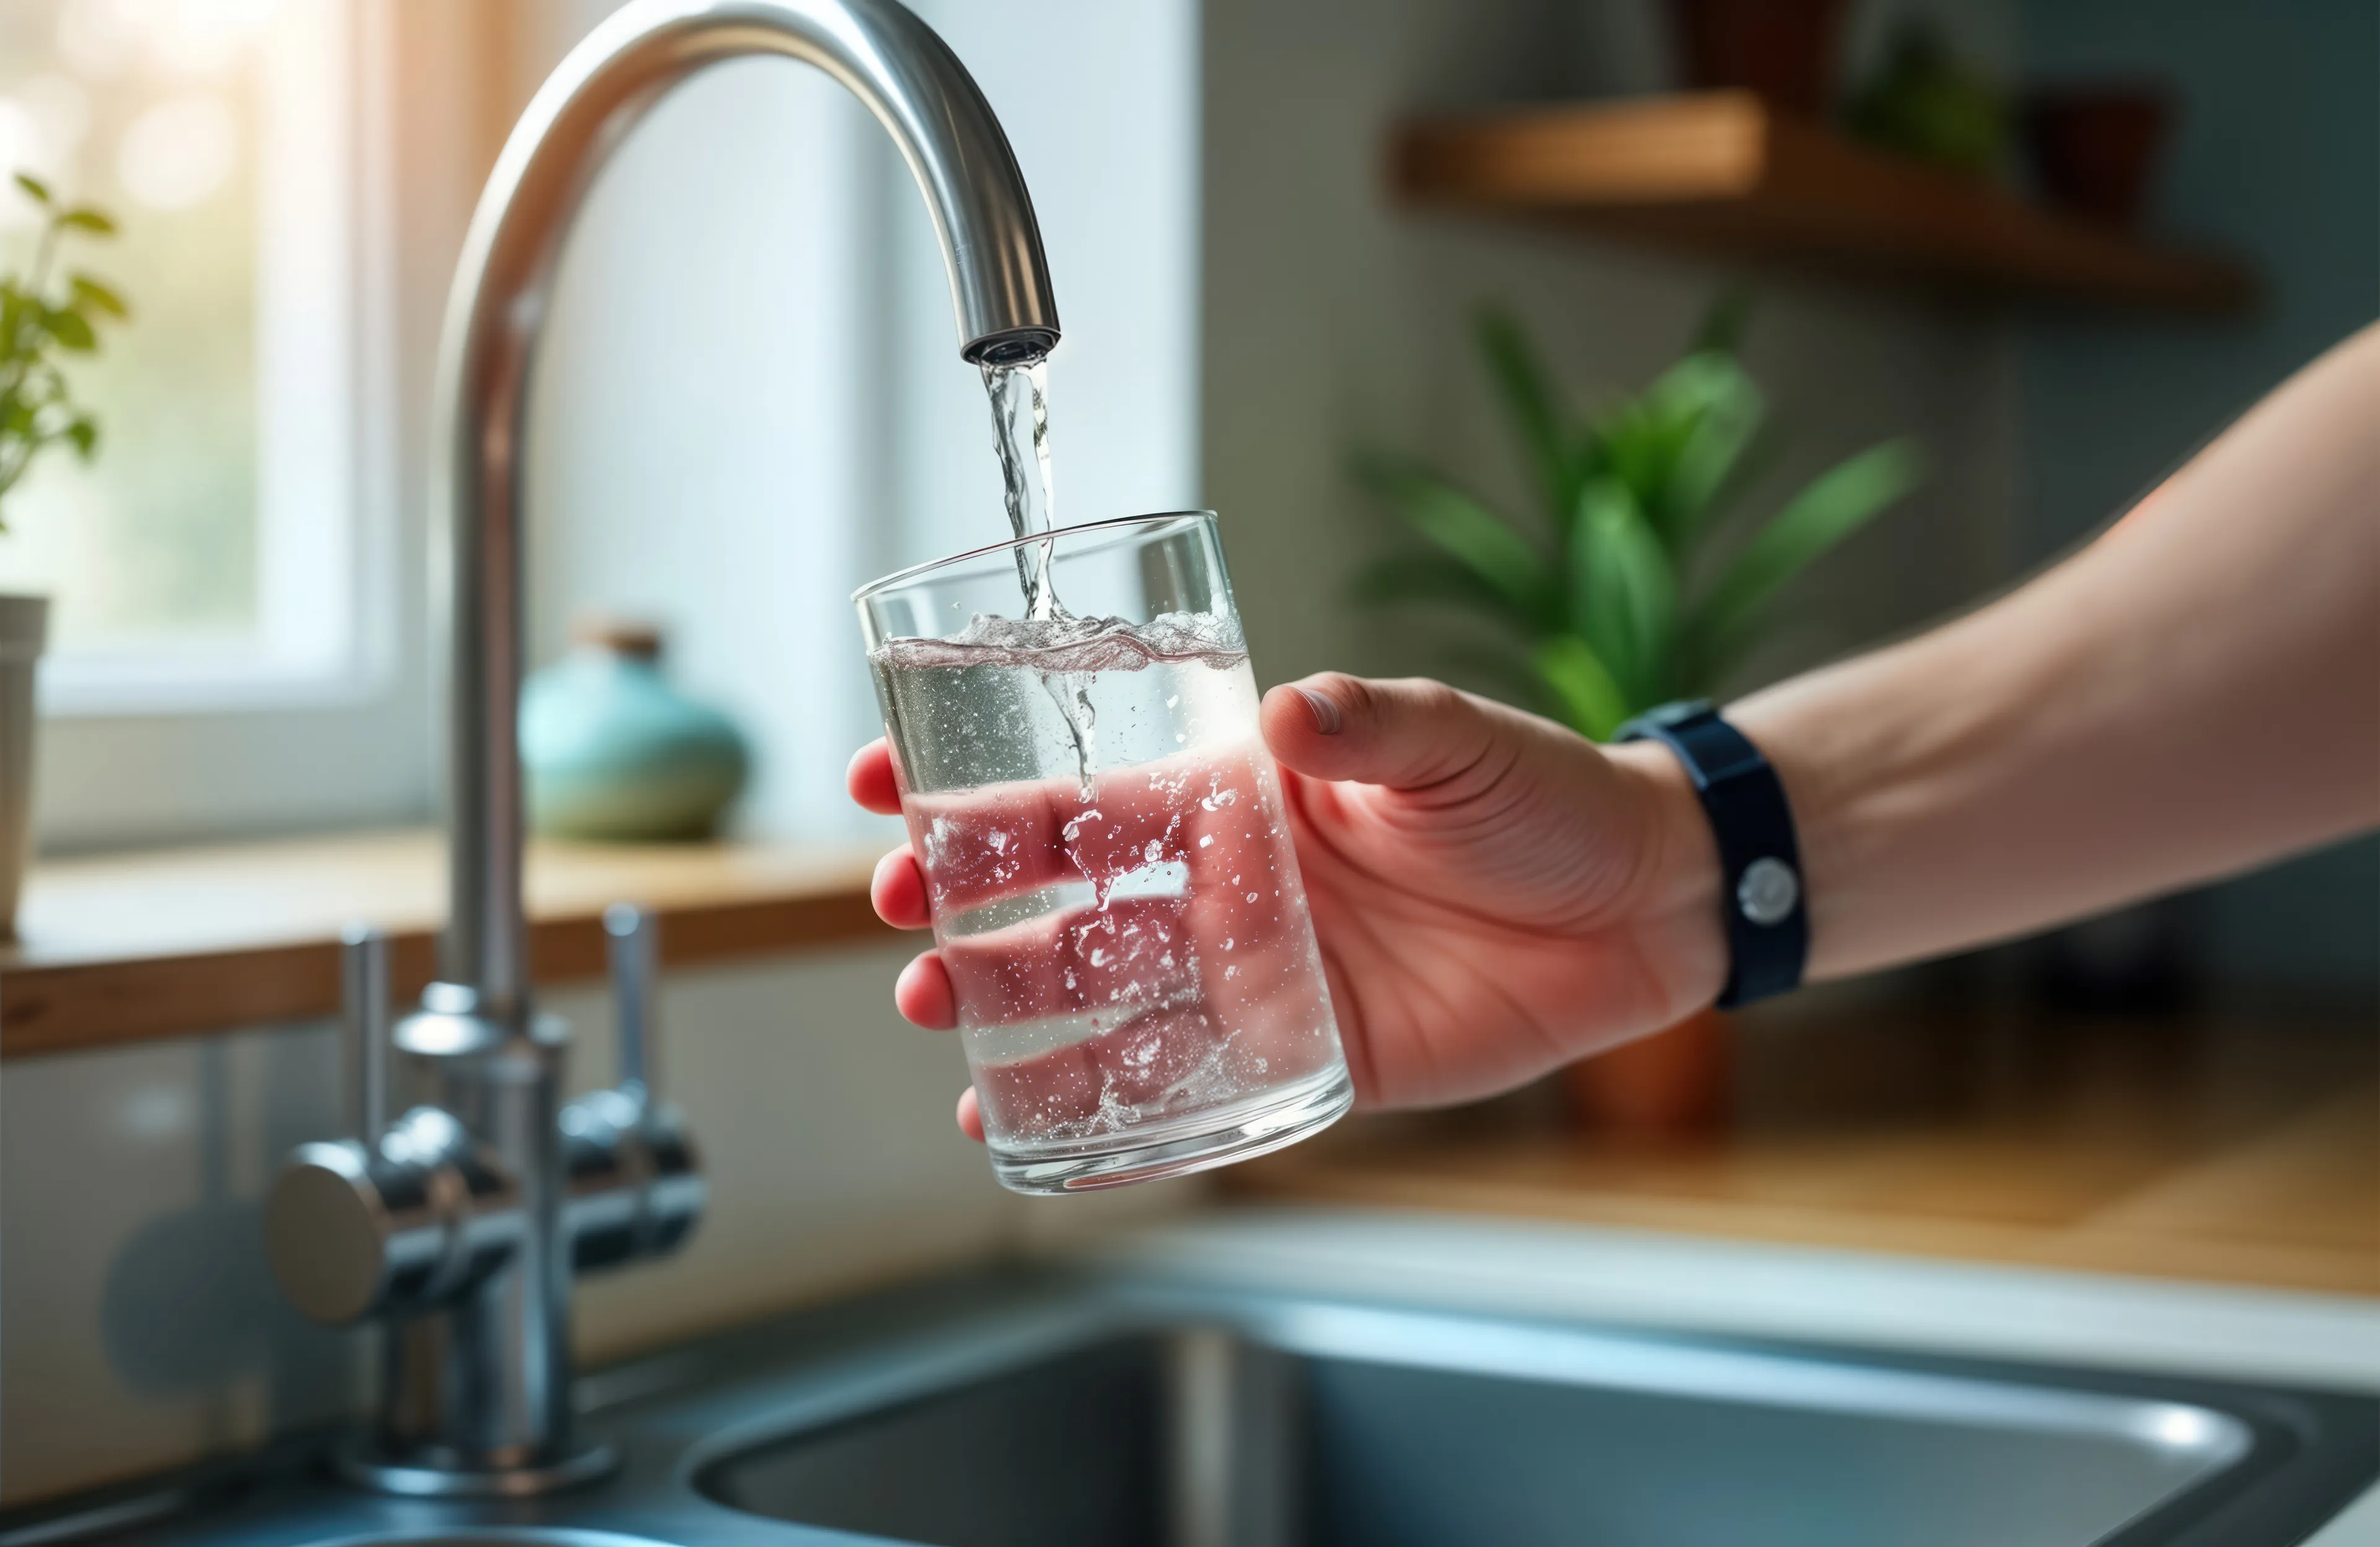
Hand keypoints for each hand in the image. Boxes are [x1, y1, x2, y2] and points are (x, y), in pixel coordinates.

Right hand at [848, 674, 1726, 1136]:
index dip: (978, 788)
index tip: (885, 778)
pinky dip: (1107, 1115)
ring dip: (1011, 1012)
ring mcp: (1255, 982)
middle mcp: (1224, 892)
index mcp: (1236, 798)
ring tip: (941, 1019)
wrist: (1638, 902)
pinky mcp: (1302, 1062)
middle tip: (899, 918)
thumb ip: (1370, 726)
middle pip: (1064, 905)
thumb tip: (1292, 713)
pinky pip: (1186, 1094)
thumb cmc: (1538, 798)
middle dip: (966, 909)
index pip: (1082, 790)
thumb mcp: (1452, 741)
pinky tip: (1032, 1124)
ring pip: (1102, 1005)